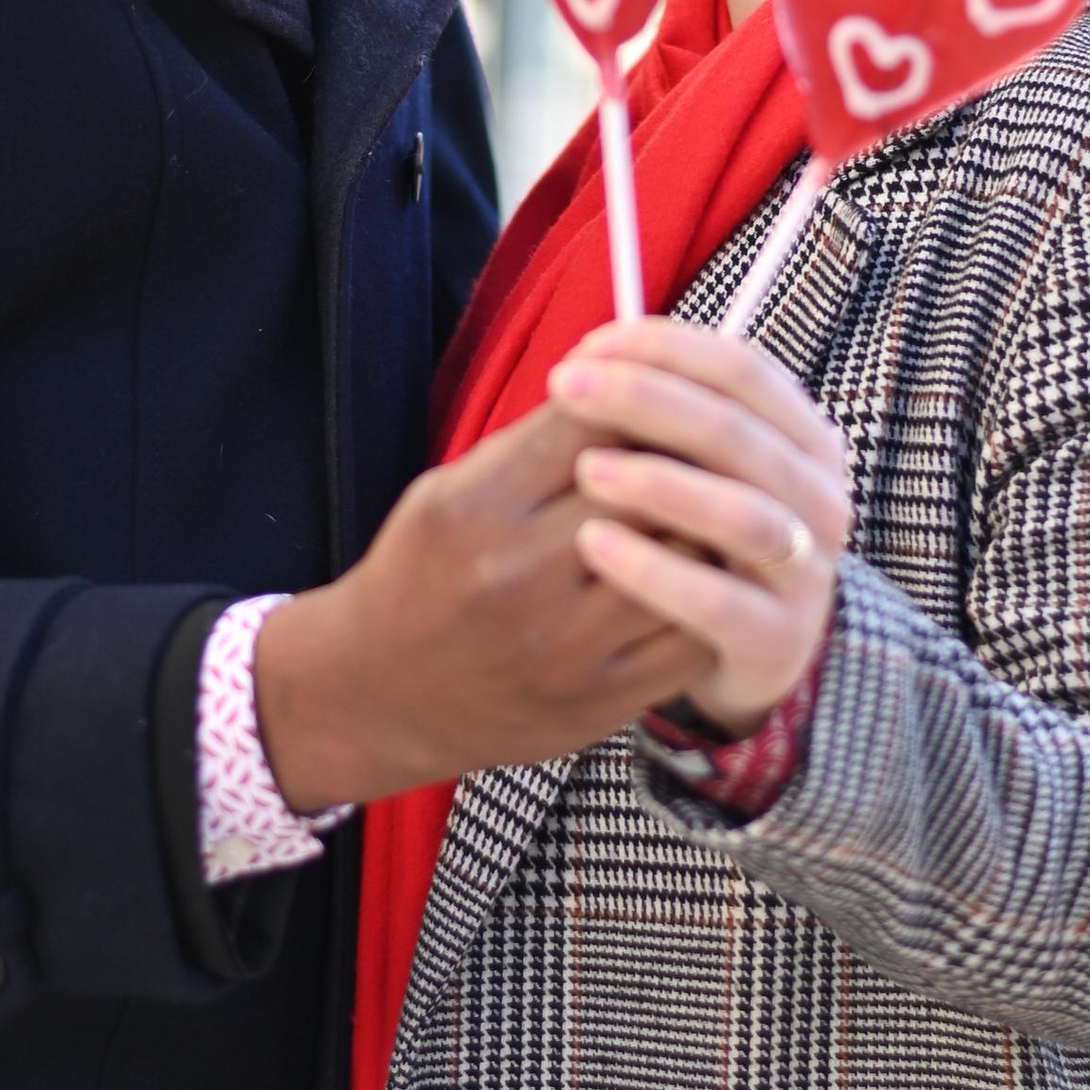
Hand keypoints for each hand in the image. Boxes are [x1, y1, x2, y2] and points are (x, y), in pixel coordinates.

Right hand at [253, 402, 715, 810]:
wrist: (380, 695)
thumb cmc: (421, 577)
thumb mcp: (448, 491)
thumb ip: (534, 447)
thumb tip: (629, 390)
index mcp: (475, 507)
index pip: (591, 424)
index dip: (636, 399)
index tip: (653, 395)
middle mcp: (516, 574)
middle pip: (645, 488)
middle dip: (679, 461)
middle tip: (701, 450)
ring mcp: (562, 645)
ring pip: (682, 560)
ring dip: (703, 530)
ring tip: (709, 513)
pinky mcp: (597, 699)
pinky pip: (689, 639)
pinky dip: (705, 602)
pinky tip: (699, 581)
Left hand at [545, 318, 849, 734]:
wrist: (741, 657)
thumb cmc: (700, 541)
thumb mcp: (694, 469)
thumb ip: (660, 416)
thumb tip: (587, 360)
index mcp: (804, 440)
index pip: (743, 369)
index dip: (665, 348)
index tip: (587, 348)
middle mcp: (820, 500)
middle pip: (737, 431)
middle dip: (646, 398)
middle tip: (567, 386)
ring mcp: (807, 574)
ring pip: (742, 514)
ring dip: (660, 483)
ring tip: (585, 470)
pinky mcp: (777, 641)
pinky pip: (716, 601)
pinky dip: (654, 568)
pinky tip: (594, 543)